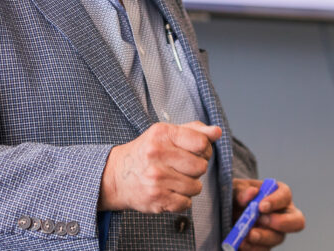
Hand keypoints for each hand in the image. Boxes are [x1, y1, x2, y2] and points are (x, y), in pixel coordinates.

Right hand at [99, 121, 221, 213]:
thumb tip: (217, 132)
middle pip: (201, 166)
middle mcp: (158, 154)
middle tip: (181, 166)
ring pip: (196, 187)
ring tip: (174, 179)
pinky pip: (186, 203)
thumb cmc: (147, 152)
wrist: (117, 176)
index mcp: (163, 134)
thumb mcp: (167, 134)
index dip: (204, 149)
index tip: (196, 151)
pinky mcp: (157, 199)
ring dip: (189, 186)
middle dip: (196, 168)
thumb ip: (195, 131)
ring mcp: (157, 178)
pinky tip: (169, 191)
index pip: (201, 143)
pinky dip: (181, 200)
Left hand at [232, 177, 305, 249]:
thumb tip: (252, 192)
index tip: (261, 206)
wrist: (226, 211)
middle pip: (296, 221)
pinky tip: (242, 243)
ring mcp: (276, 231)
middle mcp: (282, 214)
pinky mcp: (265, 245)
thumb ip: (242, 191)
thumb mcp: (236, 189)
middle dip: (280, 222)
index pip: (285, 195)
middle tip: (260, 220)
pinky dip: (253, 248)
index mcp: (278, 194)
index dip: (276, 201)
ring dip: (262, 237)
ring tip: (246, 235)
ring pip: (278, 238)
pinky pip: (265, 249)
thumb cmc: (236, 195)